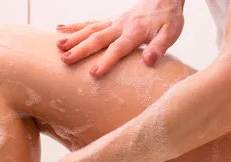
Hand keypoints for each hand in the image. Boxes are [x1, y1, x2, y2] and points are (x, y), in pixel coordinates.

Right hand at [56, 0, 184, 76]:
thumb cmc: (169, 18)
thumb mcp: (172, 32)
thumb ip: (160, 47)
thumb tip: (148, 61)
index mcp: (135, 32)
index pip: (118, 48)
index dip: (106, 61)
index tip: (93, 73)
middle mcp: (121, 26)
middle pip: (98, 38)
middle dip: (81, 50)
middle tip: (65, 60)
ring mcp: (113, 22)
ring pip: (90, 29)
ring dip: (73, 37)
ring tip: (58, 46)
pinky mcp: (109, 20)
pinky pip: (90, 22)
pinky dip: (74, 25)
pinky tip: (59, 28)